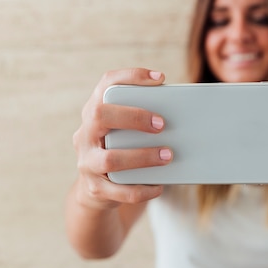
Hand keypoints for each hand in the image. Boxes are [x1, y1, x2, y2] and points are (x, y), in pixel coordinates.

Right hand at [72, 68, 172, 210]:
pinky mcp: (95, 188)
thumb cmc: (120, 150)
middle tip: (161, 124)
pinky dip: (143, 188)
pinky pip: (119, 190)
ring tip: (167, 155)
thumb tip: (182, 113)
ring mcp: (86, 162)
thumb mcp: (124, 130)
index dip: (131, 77)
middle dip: (133, 117)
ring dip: (143, 156)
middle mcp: (85, 134)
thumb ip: (141, 118)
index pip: (106, 84)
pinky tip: (159, 186)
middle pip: (99, 115)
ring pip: (110, 158)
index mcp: (94, 111)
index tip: (160, 79)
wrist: (96, 190)